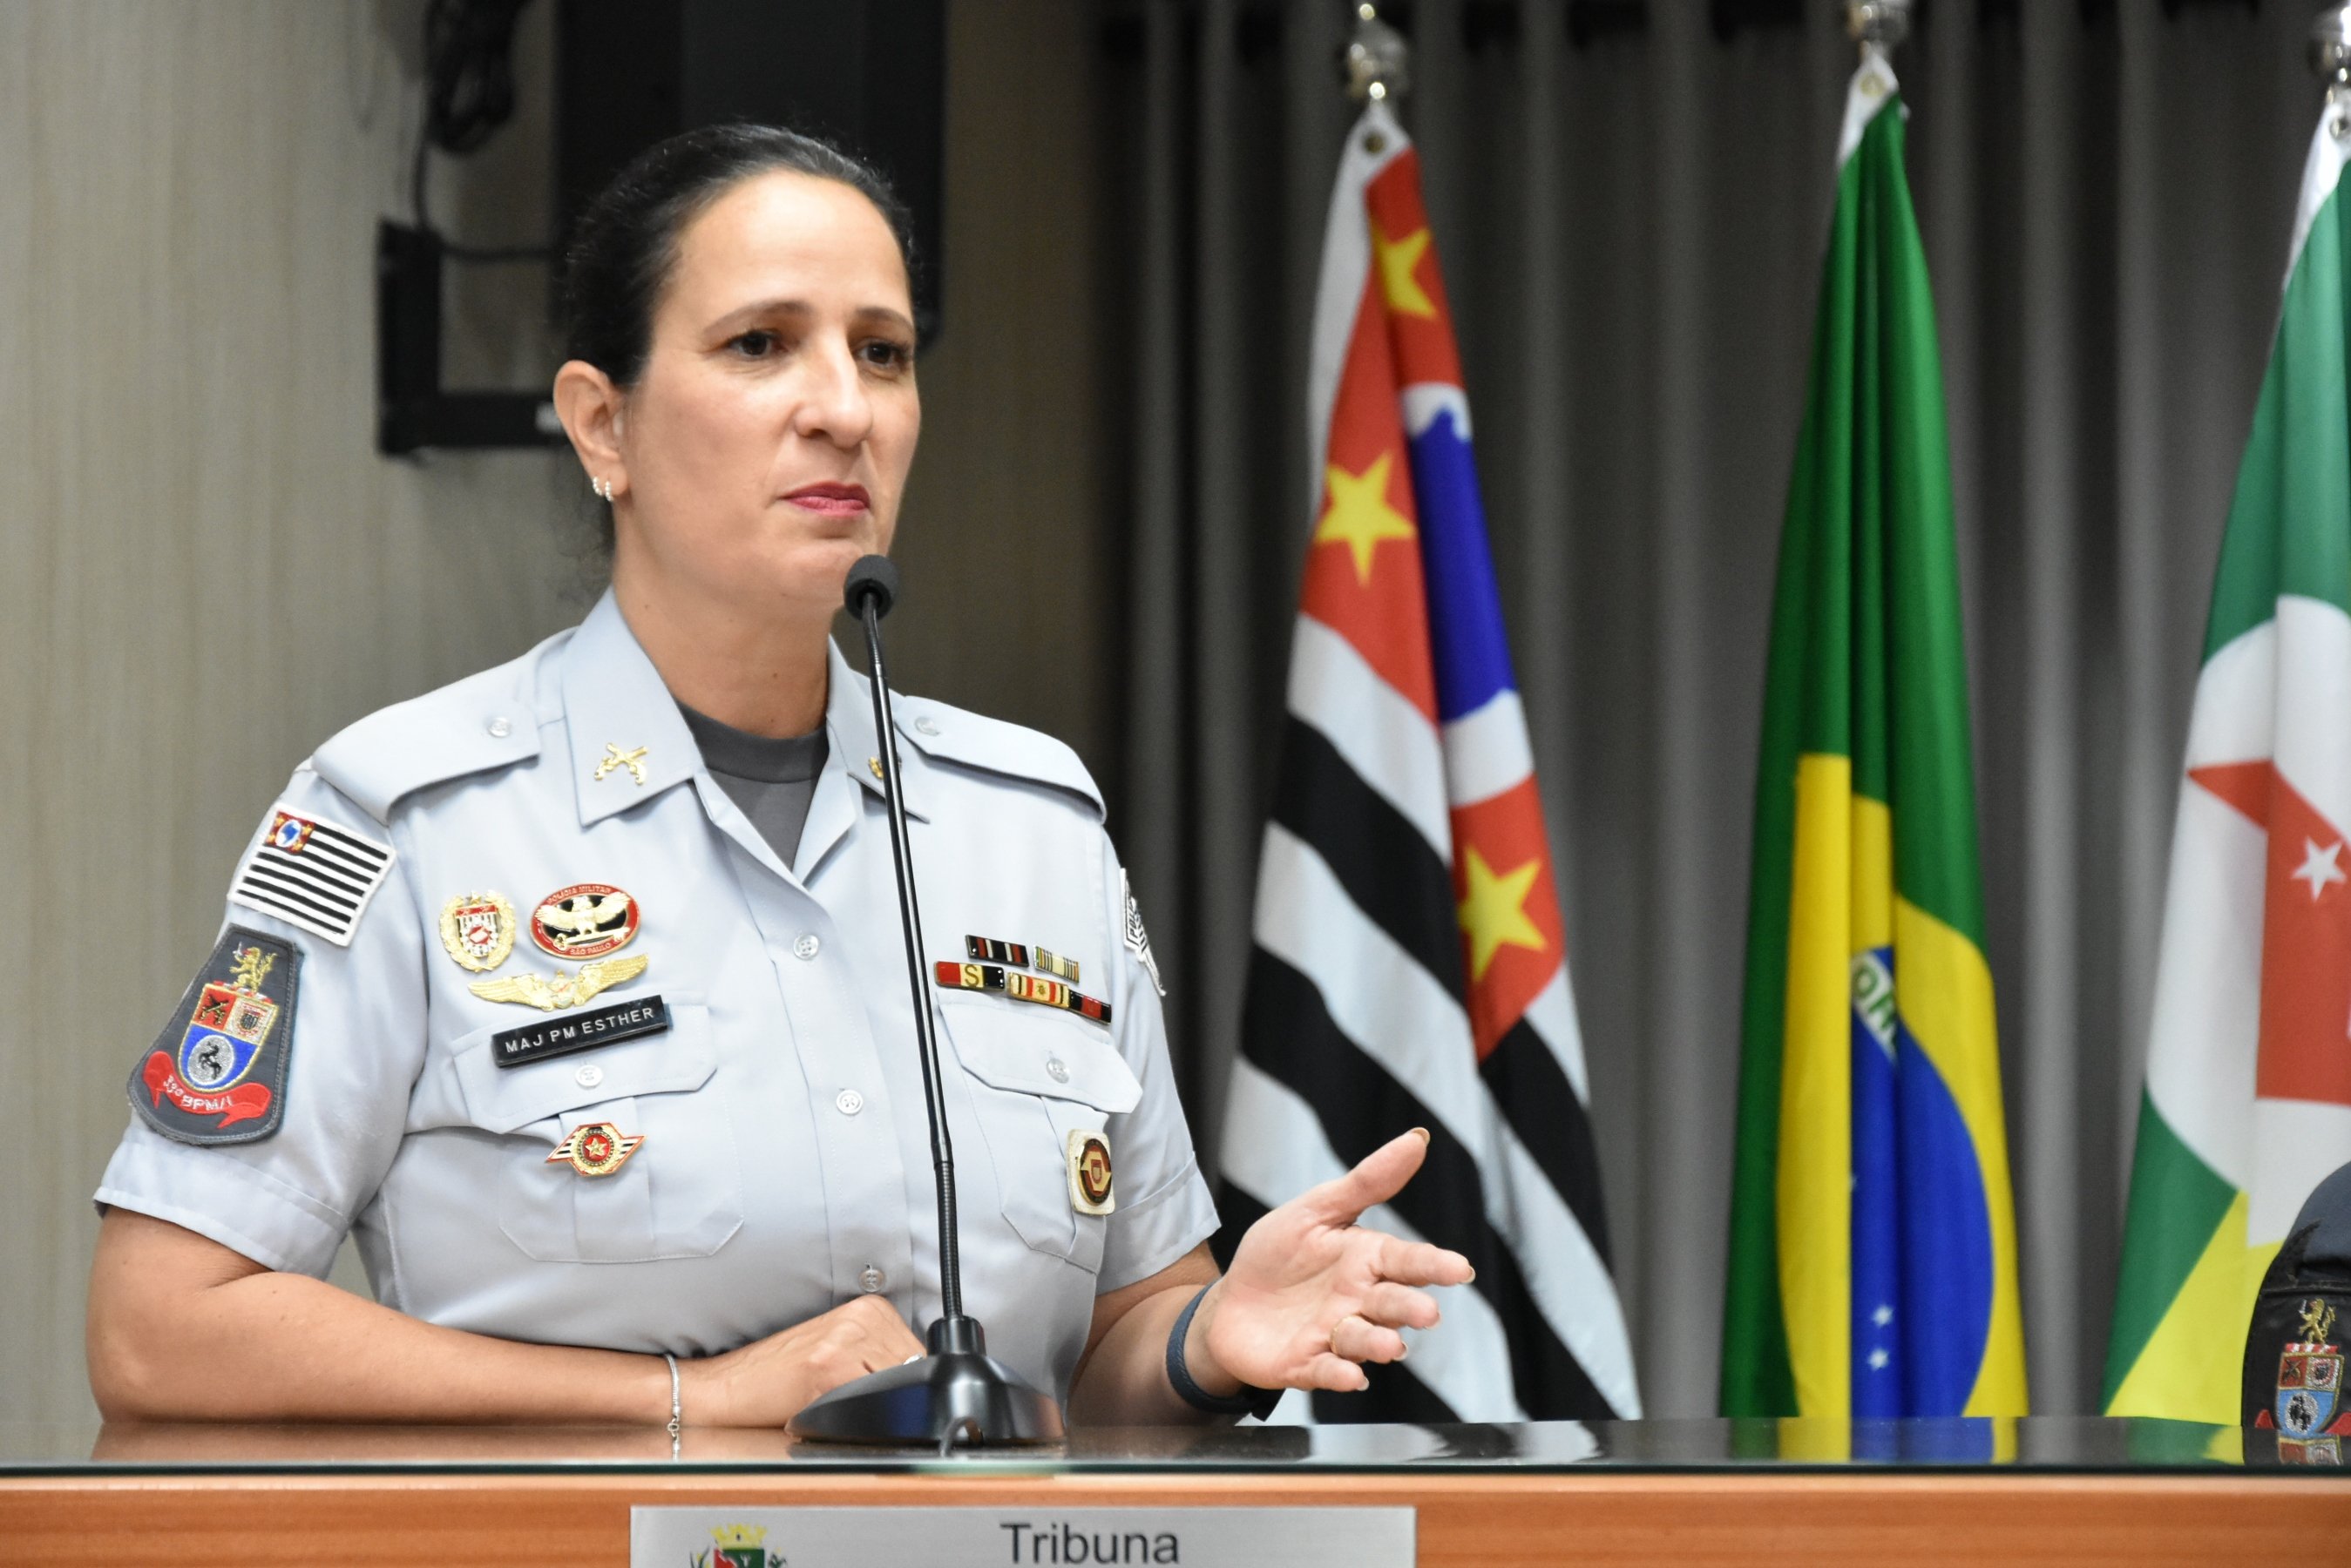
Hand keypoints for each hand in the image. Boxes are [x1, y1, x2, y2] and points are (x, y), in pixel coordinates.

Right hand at [681, 1294, 925, 1425]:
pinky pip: (866, 1404)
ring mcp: (845, 1338)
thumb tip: (922, 1389)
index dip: (909, 1390)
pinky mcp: (827, 1365)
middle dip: (893, 1400)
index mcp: (871, 1310)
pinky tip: (819, 1406)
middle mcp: (862, 1317)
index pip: (923, 1358)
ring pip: (894, 1390)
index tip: (887, 1400)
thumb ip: (883, 1362)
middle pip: (915, 1372)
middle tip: (845, 1401)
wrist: (729, 1385)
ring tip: (829, 1399)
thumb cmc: (781, 1377)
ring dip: (870, 1411)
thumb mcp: (844, 1356)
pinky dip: (850, 1418)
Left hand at [1190, 1128, 1473, 1393]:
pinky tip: (1349, 1375)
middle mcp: (1358, 1301)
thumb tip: (1417, 1139)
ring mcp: (1334, 1335)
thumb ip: (1367, 1181)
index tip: (1461, 1269)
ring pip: (1363, 1340)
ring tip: (1391, 1345)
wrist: (1231, 1304)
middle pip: (1391, 1303)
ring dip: (1377, 1343)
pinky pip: (1325, 1371)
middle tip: (1426, 1314)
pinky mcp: (1307, 1365)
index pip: (1406, 1260)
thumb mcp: (1316, 1210)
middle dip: (1409, 1308)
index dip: (1433, 1265)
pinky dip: (1338, 1374)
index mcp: (1366, 1260)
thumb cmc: (1279, 1255)